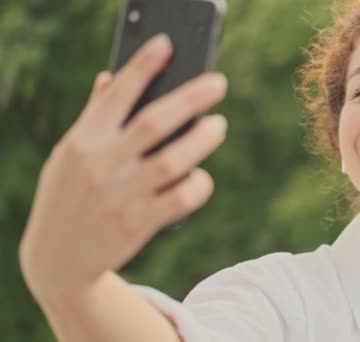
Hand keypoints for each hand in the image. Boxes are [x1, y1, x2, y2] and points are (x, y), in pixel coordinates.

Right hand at [19, 33, 227, 300]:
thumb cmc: (67, 197)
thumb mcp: (68, 155)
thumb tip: (112, 77)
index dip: (143, 66)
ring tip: (218, 125)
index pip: (118, 94)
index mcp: (84, 141)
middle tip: (218, 84)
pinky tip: (202, 176)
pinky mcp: (141, 223)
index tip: (166, 44)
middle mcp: (103, 164)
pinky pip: (183, 197)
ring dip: (204, 139)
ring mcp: (123, 195)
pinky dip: (199, 184)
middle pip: (156, 121)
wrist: (58, 259)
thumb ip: (93, 117)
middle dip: (191, 97)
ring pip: (176, 159)